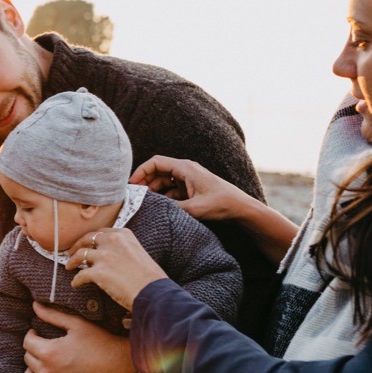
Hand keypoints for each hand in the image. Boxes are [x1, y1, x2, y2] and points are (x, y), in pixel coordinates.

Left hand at [21, 301, 139, 372]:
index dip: (32, 335)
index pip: (27, 342)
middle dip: (33, 352)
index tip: (37, 333)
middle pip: (27, 360)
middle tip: (43, 348)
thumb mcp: (77, 324)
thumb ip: (52, 315)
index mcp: (49, 352)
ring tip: (39, 366)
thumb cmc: (101, 343)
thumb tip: (34, 305)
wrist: (123, 368)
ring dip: (31, 371)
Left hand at [66, 228, 167, 309]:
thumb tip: (112, 257)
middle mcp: (112, 241)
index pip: (102, 232)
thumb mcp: (138, 253)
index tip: (87, 243)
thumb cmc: (150, 277)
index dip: (92, 238)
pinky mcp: (98, 272)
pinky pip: (80, 275)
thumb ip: (124, 250)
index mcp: (124, 235)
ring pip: (80, 254)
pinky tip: (75, 284)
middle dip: (77, 244)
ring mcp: (104, 256)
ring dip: (72, 260)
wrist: (152, 291)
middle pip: (87, 238)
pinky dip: (76, 280)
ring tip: (68, 266)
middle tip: (71, 251)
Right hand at [130, 156, 253, 222]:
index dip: (141, 171)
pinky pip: (171, 191)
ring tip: (145, 204)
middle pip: (157, 172)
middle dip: (144, 182)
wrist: (240, 207)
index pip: (156, 162)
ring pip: (163, 182)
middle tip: (134, 197)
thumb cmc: (221, 203)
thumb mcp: (195, 208)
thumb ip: (172, 208)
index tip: (131, 184)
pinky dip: (163, 198)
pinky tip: (159, 208)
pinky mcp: (190, 189)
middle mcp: (184, 171)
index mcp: (185, 168)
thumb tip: (151, 210)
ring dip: (153, 191)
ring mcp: (187, 180)